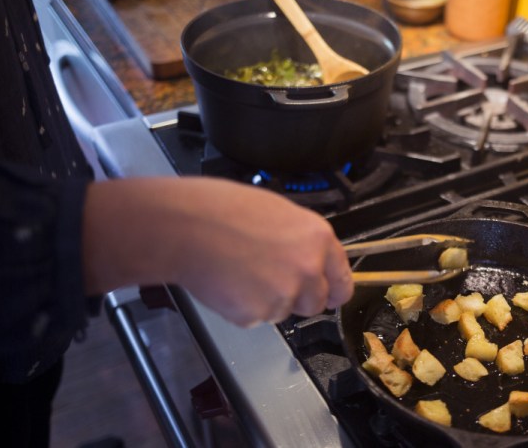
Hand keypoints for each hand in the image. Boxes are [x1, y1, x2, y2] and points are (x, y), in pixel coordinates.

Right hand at [82, 177, 353, 325]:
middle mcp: (308, 269)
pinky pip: (254, 318)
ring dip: (266, 300)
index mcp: (318, 239)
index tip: (329, 295)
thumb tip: (307, 258)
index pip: (342, 280)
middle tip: (268, 279)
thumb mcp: (277, 212)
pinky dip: (241, 307)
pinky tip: (226, 282)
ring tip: (239, 270)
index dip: (333, 290)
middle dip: (297, 297)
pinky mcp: (255, 314)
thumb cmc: (222, 209)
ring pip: (282, 311)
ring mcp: (283, 295)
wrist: (185, 226)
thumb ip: (301, 241)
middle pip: (315, 303)